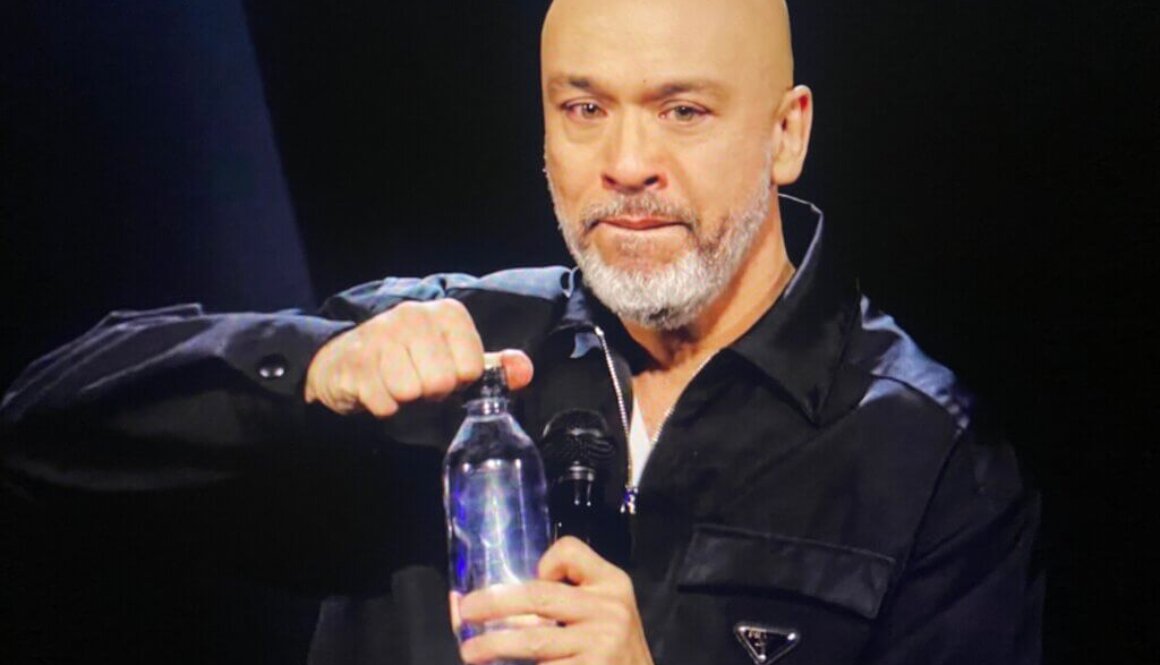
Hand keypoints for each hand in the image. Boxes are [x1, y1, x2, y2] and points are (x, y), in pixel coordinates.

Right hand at [304, 299, 532, 415]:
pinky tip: (377, 390)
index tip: (443, 372)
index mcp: (446, 313)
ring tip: (397, 383)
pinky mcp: (356, 362)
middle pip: (441, 381)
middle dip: (431, 392)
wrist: (345, 357)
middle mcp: (413, 315)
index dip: (459, 380)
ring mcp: (381, 336)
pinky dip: (383, 406)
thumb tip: (525, 371)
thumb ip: (492, 366)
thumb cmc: (408, 358)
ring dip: (405, 399)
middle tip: (418, 382)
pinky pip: (384, 402)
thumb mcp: (453, 357)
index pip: (472, 367)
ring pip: (411, 391)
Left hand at [455, 537, 654, 664]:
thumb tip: (478, 598)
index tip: (531, 577)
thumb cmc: (613, 652)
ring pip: (532, 640)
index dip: (546, 560)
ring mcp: (602, 644)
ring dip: (493, 645)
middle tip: (464, 612)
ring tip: (470, 652)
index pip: (572, 552)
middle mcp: (609, 609)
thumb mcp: (603, 614)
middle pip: (538, 596)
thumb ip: (562, 600)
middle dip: (493, 603)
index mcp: (612, 584)